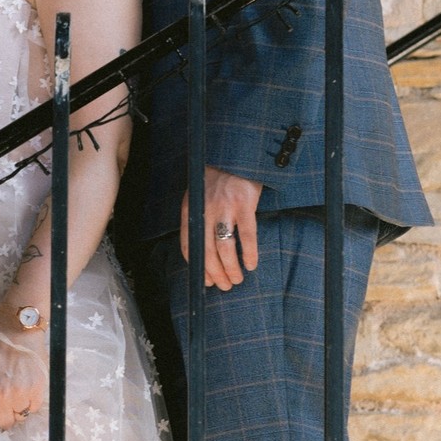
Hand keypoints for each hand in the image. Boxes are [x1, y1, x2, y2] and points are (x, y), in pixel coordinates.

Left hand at [0, 323, 47, 432]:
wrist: (16, 333)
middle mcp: (1, 398)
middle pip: (4, 424)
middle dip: (3, 414)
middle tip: (4, 401)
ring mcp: (21, 395)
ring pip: (20, 417)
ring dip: (17, 408)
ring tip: (16, 393)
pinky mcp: (37, 390)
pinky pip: (34, 408)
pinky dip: (31, 402)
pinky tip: (27, 389)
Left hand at [180, 168, 261, 289]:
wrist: (233, 154)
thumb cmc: (216, 179)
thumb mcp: (197, 197)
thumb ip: (198, 220)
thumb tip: (203, 252)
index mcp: (191, 210)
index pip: (189, 247)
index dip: (198, 269)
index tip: (207, 282)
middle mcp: (205, 211)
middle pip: (207, 253)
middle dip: (215, 274)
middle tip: (225, 286)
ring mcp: (225, 207)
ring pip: (225, 248)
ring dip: (231, 269)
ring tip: (237, 279)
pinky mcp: (244, 204)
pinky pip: (247, 235)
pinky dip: (249, 253)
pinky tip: (251, 264)